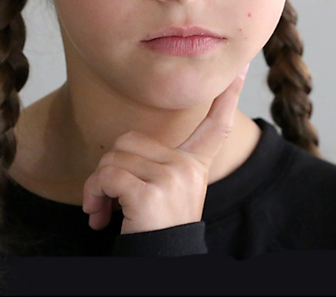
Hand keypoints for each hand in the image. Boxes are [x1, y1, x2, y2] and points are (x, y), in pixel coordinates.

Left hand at [83, 69, 246, 234]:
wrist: (160, 269)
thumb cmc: (154, 233)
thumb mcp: (164, 194)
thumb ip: (155, 163)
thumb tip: (125, 145)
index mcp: (195, 167)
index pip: (216, 126)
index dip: (228, 95)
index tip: (240, 67)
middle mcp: (189, 169)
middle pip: (129, 140)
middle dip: (109, 168)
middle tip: (107, 199)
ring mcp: (173, 179)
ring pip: (113, 156)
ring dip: (97, 185)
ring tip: (103, 210)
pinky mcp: (151, 194)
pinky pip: (106, 175)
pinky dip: (94, 195)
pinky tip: (100, 217)